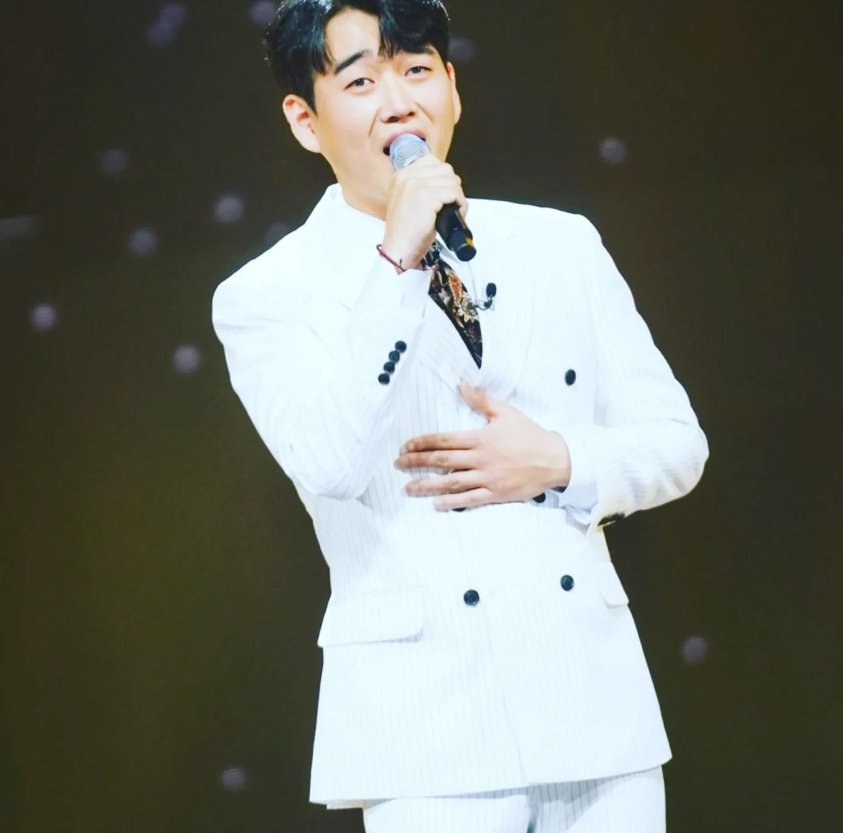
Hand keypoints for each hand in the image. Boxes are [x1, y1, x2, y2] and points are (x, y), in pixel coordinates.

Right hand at [381, 153, 468, 270]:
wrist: (398, 250)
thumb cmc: (406, 232)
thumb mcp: (407, 201)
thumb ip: (418, 187)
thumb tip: (444, 181)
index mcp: (400, 175)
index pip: (432, 162)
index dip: (444, 178)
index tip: (444, 194)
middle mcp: (406, 176)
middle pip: (445, 169)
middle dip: (452, 186)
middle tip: (451, 204)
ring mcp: (416, 185)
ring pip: (452, 180)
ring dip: (458, 196)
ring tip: (454, 210)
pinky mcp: (426, 196)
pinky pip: (454, 193)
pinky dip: (461, 204)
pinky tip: (457, 214)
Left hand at [394, 382, 571, 509]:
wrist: (555, 459)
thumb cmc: (529, 434)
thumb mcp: (506, 412)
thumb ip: (481, 400)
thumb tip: (461, 385)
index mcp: (480, 438)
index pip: (444, 440)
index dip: (422, 443)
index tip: (405, 446)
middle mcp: (480, 458)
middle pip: (442, 460)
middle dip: (417, 462)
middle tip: (398, 465)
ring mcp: (487, 477)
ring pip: (451, 482)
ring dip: (428, 485)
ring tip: (408, 488)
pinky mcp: (495, 493)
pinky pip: (470, 499)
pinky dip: (452, 502)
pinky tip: (436, 503)